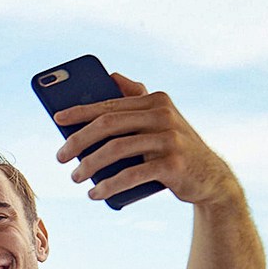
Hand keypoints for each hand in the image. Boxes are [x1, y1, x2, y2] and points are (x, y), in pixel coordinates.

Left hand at [53, 73, 241, 208]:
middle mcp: (163, 115)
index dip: (80, 111)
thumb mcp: (160, 119)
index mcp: (156, 101)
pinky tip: (95, 193)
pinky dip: (109, 185)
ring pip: (116, 150)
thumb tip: (111, 75)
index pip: (110, 104)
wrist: (210, 177)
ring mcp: (169, 139)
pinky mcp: (173, 165)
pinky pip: (132, 174)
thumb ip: (138, 98)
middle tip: (60, 157)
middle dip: (78, 140)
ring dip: (89, 166)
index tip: (57, 119)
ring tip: (75, 178)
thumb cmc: (174, 147)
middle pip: (108, 124)